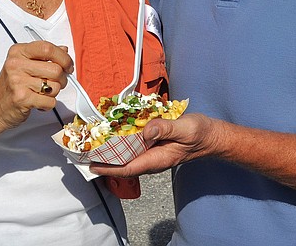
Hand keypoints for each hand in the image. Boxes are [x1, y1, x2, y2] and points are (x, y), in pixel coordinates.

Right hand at [0, 40, 72, 131]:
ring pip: (55, 86)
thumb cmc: (9, 86)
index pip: (48, 48)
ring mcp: (18, 81)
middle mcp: (16, 64)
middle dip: (62, 79)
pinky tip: (38, 103)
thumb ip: (43, 56)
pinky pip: (50, 101)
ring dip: (54, 93)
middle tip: (56, 83)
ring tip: (42, 93)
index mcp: (18, 51)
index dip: (64, 58)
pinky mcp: (21, 98)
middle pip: (55, 69)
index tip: (68, 65)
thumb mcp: (23, 64)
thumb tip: (64, 50)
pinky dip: (48, 105)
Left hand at [90, 113, 218, 176]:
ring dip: (111, 151)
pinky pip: (134, 146)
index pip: (128, 167)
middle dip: (103, 160)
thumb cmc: (199, 134)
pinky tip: (113, 134)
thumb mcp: (184, 128)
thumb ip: (164, 128)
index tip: (90, 164)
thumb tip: (146, 131)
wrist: (212, 136)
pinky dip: (122, 142)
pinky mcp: (154, 145)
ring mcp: (153, 153)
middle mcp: (152, 159)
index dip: (108, 167)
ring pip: (127, 156)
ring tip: (92, 143)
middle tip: (83, 151)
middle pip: (123, 163)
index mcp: (158, 159)